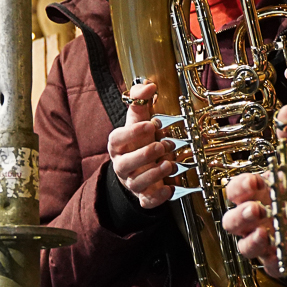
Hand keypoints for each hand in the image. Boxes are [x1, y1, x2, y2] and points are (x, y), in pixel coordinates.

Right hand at [106, 79, 177, 207]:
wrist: (141, 167)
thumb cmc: (139, 141)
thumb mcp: (138, 120)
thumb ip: (140, 102)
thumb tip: (148, 86)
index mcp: (117, 146)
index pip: (116, 140)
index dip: (132, 133)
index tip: (149, 124)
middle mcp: (121, 165)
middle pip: (125, 164)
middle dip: (146, 154)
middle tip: (164, 144)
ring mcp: (131, 182)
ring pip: (137, 183)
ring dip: (155, 173)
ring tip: (170, 163)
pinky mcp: (143, 197)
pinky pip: (147, 201)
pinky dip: (159, 196)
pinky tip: (171, 186)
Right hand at [223, 103, 286, 273]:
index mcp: (257, 194)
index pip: (235, 190)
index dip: (240, 187)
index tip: (256, 181)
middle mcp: (256, 219)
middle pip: (230, 220)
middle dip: (240, 214)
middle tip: (257, 207)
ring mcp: (264, 242)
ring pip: (241, 244)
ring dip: (250, 238)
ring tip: (266, 230)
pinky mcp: (278, 261)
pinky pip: (266, 264)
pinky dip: (270, 258)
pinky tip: (278, 248)